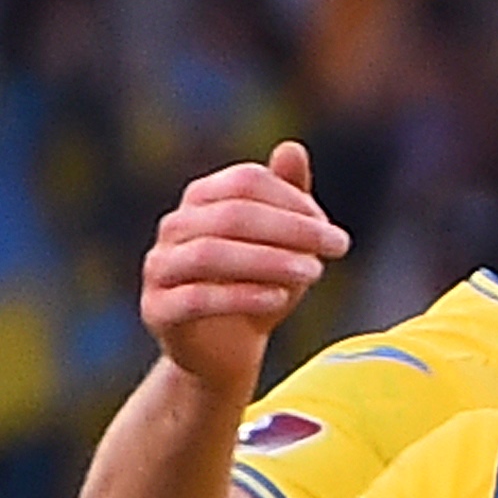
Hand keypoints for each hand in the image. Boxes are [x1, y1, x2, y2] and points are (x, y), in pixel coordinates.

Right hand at [142, 142, 348, 402]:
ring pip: (209, 255)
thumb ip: (289, 198)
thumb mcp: (283, 244)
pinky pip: (196, 298)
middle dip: (291, 229)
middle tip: (339, 246)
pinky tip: (280, 298)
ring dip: (269, 260)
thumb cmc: (259, 285)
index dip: (292, 200)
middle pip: (230, 215)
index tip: (331, 228)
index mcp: (201, 201)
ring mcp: (159, 268)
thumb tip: (292, 147)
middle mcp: (174, 228)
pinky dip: (241, 295)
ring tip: (315, 272)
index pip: (245, 182)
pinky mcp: (158, 310)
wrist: (226, 350)